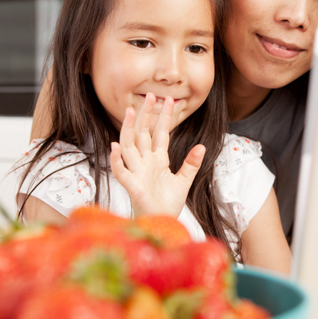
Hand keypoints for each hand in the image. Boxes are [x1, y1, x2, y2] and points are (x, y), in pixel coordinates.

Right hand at [110, 93, 205, 217]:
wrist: (163, 223)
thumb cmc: (168, 204)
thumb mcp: (184, 180)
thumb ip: (191, 164)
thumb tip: (202, 146)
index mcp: (157, 160)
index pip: (160, 133)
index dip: (164, 117)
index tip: (170, 100)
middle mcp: (145, 163)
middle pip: (143, 134)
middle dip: (146, 115)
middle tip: (150, 95)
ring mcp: (137, 172)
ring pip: (129, 146)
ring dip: (128, 129)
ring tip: (130, 111)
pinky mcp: (132, 186)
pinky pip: (121, 171)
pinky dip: (117, 160)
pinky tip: (115, 146)